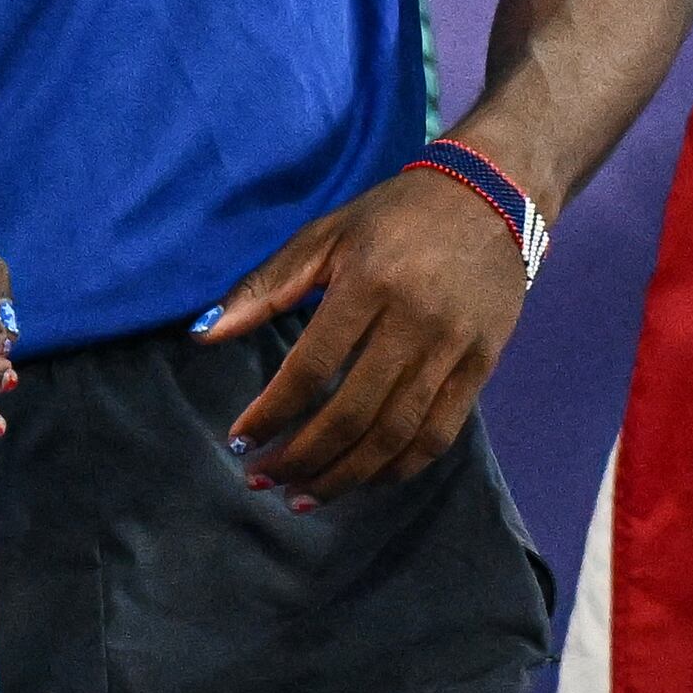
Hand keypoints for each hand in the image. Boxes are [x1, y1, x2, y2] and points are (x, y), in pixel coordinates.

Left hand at [206, 160, 533, 499]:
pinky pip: (439, 433)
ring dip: (345, 476)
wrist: (491, 195)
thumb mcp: (325, 235)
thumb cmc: (395, 216)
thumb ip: (264, 287)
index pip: (311, 368)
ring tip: (304, 496)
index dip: (272, 413)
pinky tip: (364, 480)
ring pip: (395, 434)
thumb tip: (201, 334)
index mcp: (368, 284)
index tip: (241, 441)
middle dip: (301, 457)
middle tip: (263, 479)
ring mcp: (453, 348)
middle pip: (352, 413)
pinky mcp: (482, 365)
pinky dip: (399, 467)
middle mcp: (413, 322)